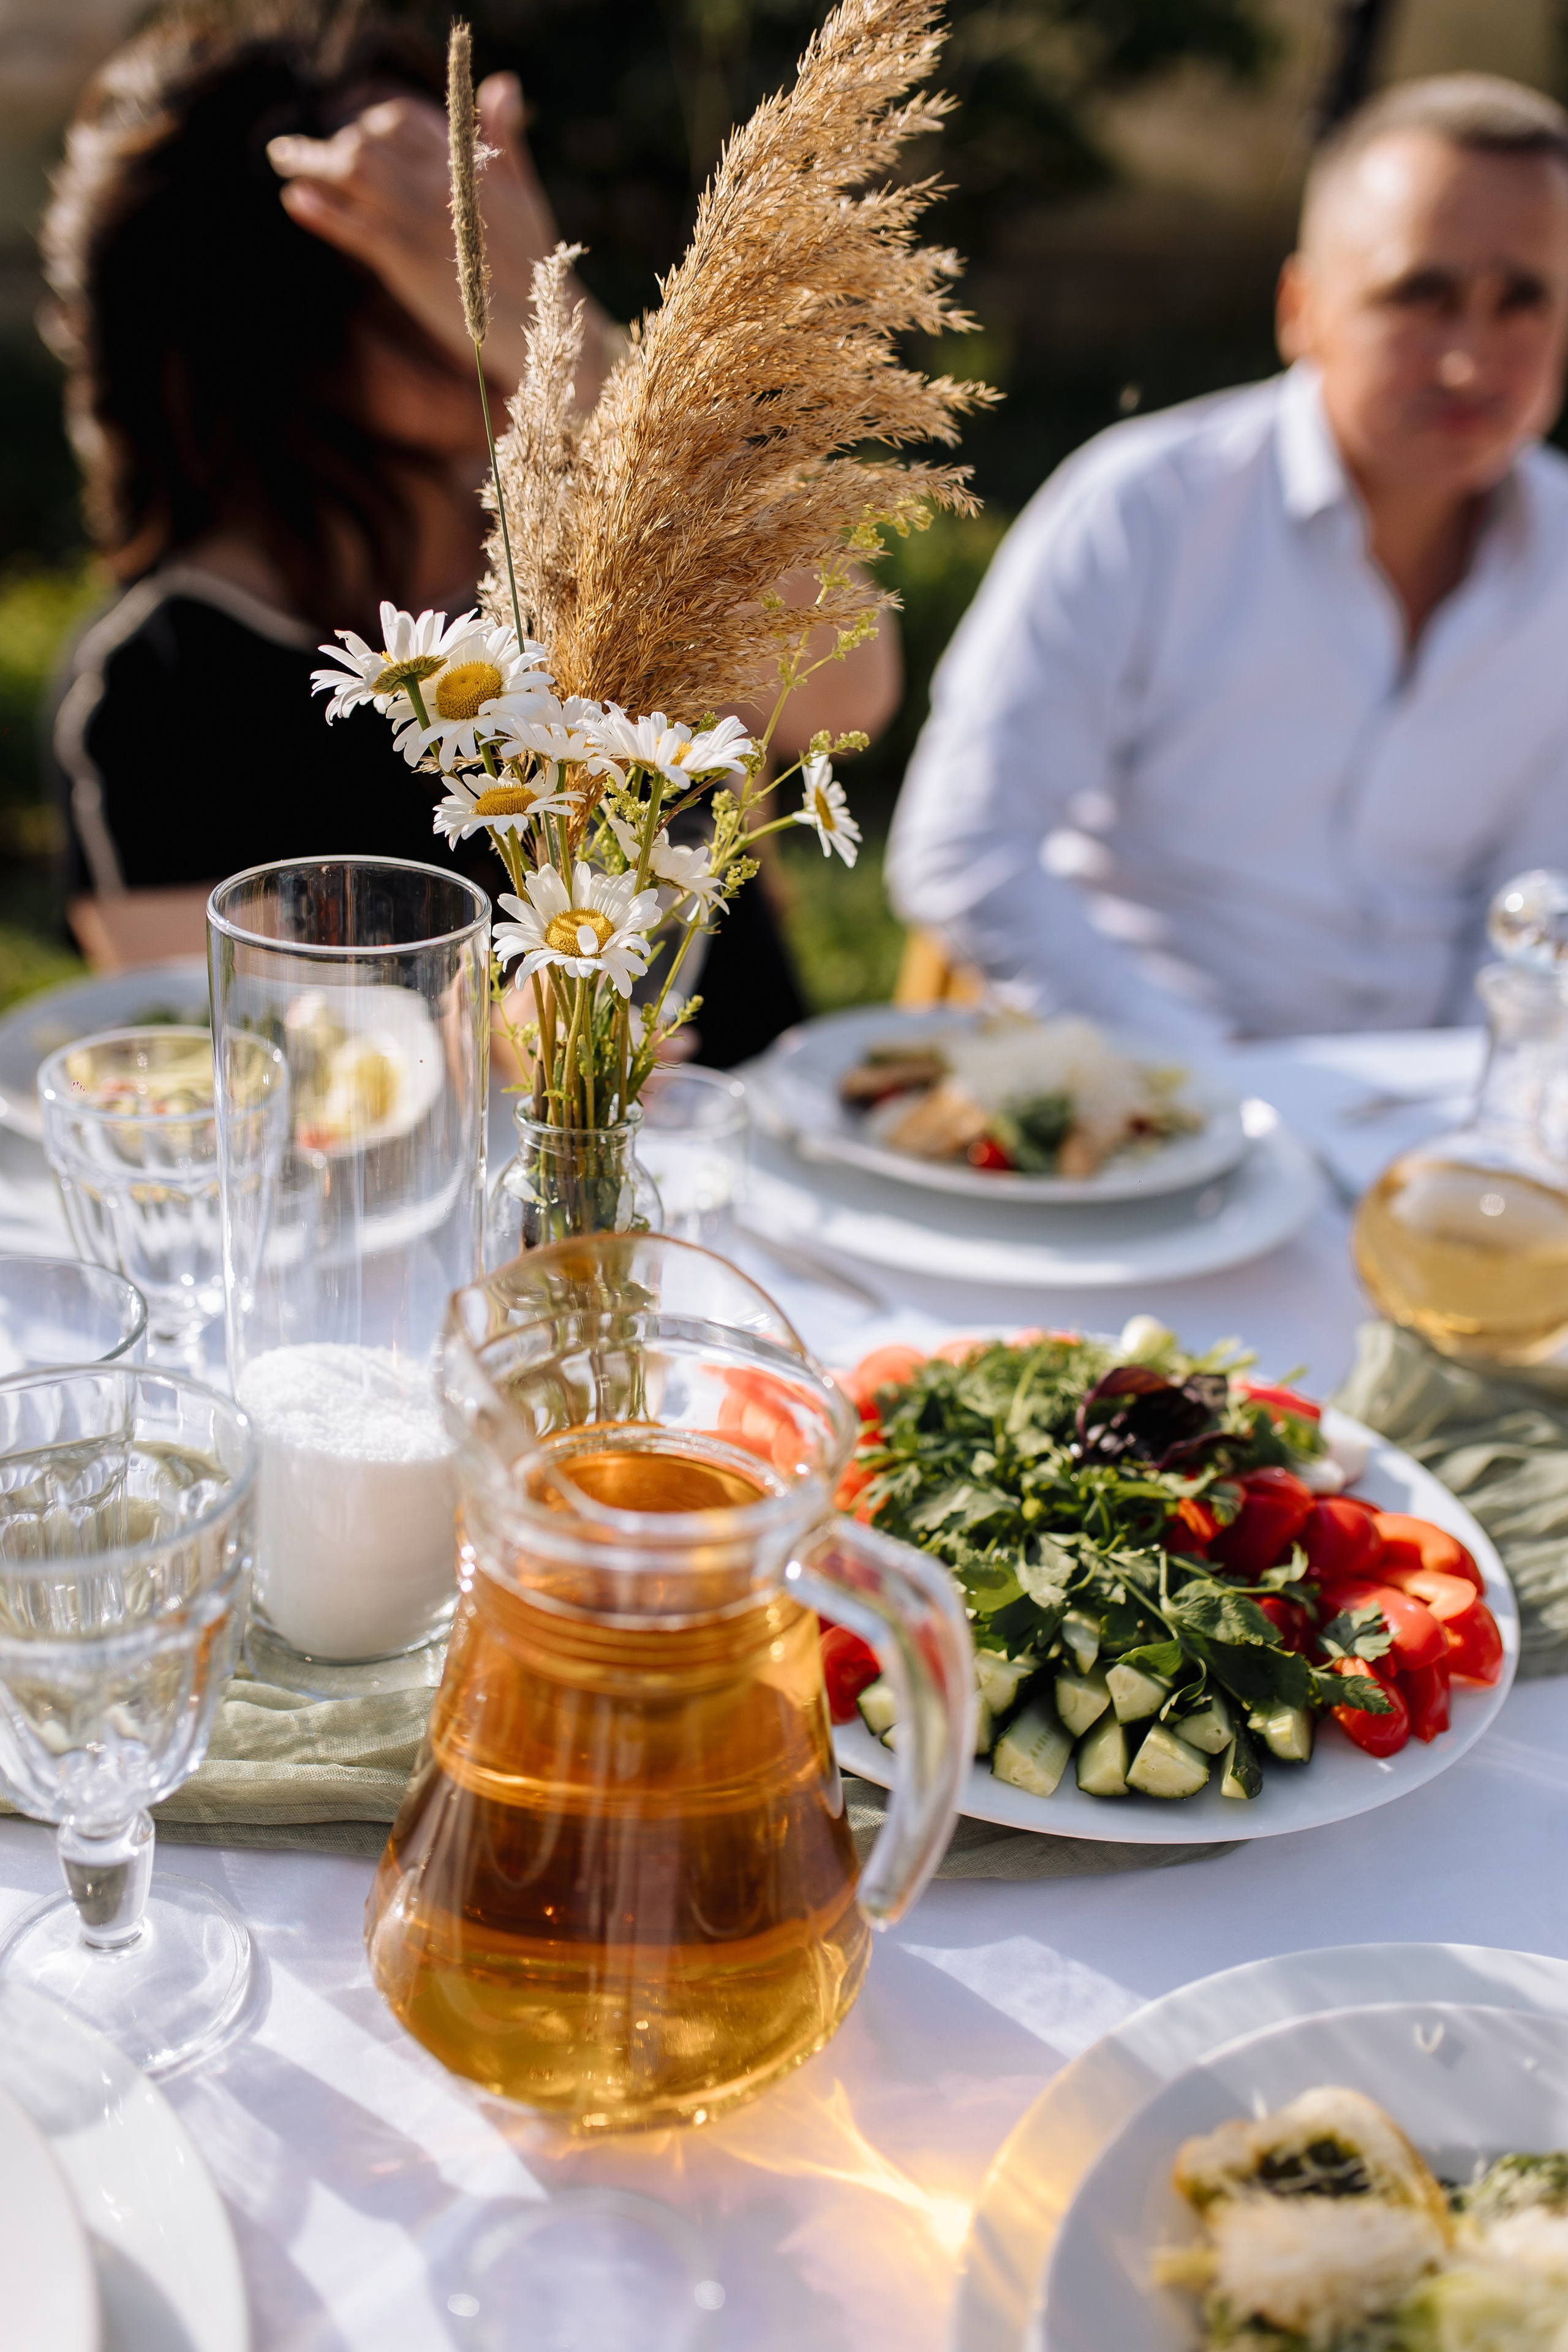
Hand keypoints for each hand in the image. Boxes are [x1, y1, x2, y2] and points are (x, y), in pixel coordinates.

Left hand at [267, 73, 602, 392]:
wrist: (539, 322)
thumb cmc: (535, 263)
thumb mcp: (524, 189)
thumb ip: (506, 136)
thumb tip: (503, 83)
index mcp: (464, 162)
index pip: (404, 120)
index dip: (373, 122)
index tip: (357, 132)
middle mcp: (437, 180)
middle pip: (371, 138)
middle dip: (336, 140)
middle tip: (306, 151)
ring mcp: (418, 218)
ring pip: (353, 172)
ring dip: (309, 160)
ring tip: (282, 158)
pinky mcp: (404, 259)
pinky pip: (350, 226)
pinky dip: (318, 209)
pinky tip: (293, 197)